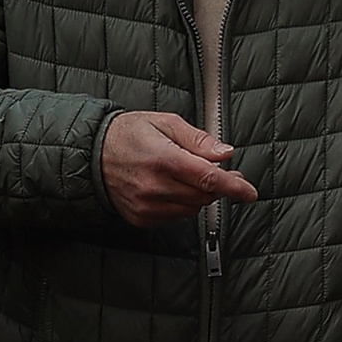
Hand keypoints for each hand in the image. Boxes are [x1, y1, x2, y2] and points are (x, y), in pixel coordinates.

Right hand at [100, 108, 260, 226]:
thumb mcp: (165, 123)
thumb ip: (198, 140)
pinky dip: (180, 204)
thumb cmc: (130, 133)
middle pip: (204, 196)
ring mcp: (146, 206)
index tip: (250, 192)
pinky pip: (174, 216)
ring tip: (189, 175)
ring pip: (192, 208)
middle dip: (219, 187)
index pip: (208, 178)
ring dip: (199, 195)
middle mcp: (154, 186)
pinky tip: (170, 187)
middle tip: (225, 174)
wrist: (91, 154)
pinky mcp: (141, 218)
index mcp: (163, 159)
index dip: (234, 187)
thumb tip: (225, 153)